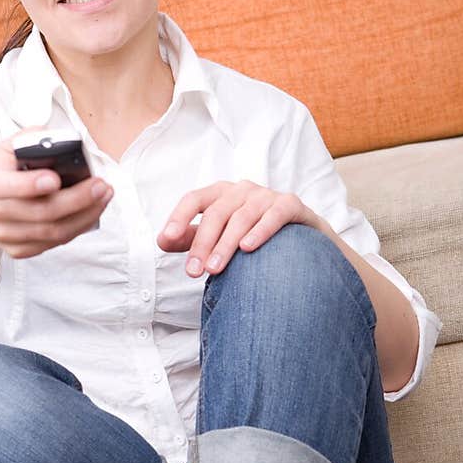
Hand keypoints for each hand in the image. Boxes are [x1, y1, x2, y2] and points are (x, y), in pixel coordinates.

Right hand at [0, 126, 113, 260]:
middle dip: (77, 200)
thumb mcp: (11, 146)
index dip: (31, 185)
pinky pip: (54, 243)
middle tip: (101, 186)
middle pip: (41, 212)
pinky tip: (91, 212)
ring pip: (53, 232)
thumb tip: (63, 141)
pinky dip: (78, 228)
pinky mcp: (17, 250)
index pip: (5, 186)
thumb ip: (33, 140)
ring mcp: (4, 234)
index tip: (56, 179)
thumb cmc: (5, 170)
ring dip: (85, 215)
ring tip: (104, 196)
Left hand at [157, 179, 317, 275]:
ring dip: (226, 244)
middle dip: (202, 243)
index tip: (167, 239)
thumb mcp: (219, 237)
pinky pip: (274, 215)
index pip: (194, 199)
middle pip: (217, 213)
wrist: (300, 240)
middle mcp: (242, 190)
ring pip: (242, 217)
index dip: (179, 217)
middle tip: (193, 272)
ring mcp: (267, 195)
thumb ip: (191, 238)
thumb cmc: (251, 236)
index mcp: (220, 194)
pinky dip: (261, 230)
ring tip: (214, 269)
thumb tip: (162, 240)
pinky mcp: (291, 204)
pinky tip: (248, 248)